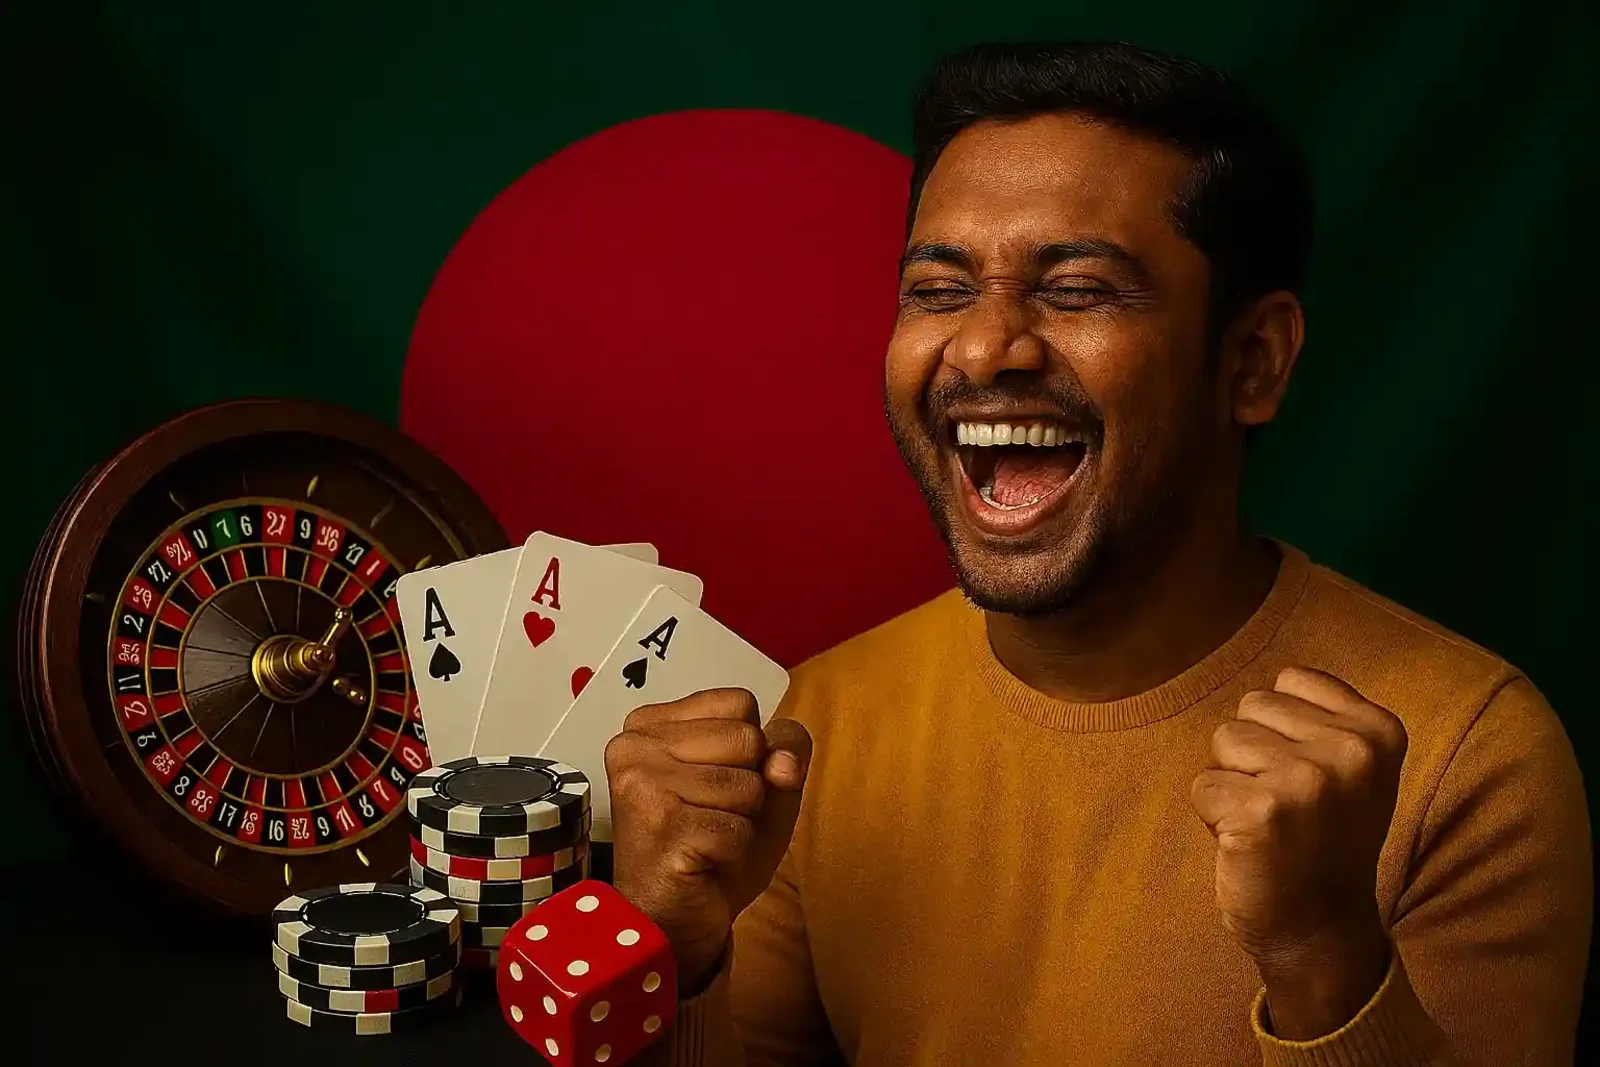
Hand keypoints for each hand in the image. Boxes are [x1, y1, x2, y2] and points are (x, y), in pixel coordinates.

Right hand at [606, 688, 812, 992]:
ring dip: (742, 823)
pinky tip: (702, 862)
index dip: (749, 750)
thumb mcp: (763, 789)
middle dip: (748, 787)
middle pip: (747, 737)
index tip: (714, 784)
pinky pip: (738, 829)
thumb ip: (785, 754)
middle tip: (709, 818)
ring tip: (705, 840)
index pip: (740, 702)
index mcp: (650, 723)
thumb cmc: (711, 848)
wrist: (671, 919)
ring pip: (747, 785)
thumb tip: (784, 761)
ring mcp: (642, 783)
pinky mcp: (659, 825)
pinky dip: (735, 852)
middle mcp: (635, 744)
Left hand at [1190, 667, 1406, 1038]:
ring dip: (1232, 783)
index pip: (1288, 681)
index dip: (1282, 729)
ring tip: (1268, 823)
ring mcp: (1309, 781)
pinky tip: (1248, 844)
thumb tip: (1273, 680)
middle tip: (1286, 807)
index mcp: (1379, 729)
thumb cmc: (1322, 838)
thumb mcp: (1351, 767)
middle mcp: (1351, 750)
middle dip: (1253, 754)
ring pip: (1223, 741)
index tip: (1311, 779)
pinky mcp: (1263, 811)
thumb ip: (1321, 716)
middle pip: (1250, 708)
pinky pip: (1202, 785)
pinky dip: (1212, 816)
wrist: (1321, 929)